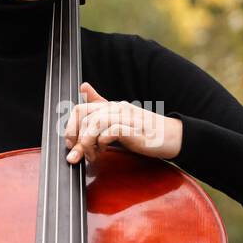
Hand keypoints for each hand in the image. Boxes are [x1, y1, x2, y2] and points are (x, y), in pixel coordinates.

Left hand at [63, 82, 182, 164]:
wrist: (171, 138)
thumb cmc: (144, 131)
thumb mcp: (119, 118)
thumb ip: (101, 106)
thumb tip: (83, 86)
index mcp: (110, 106)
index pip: (80, 109)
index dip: (70, 127)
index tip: (71, 145)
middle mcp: (116, 108)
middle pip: (84, 116)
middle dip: (74, 137)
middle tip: (75, 154)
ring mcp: (126, 117)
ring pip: (95, 123)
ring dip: (87, 142)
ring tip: (90, 156)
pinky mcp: (134, 129)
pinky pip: (111, 131)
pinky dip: (102, 142)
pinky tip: (104, 151)